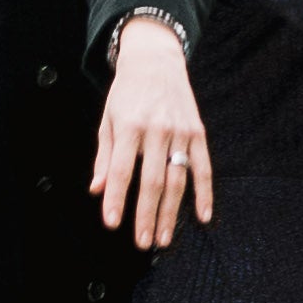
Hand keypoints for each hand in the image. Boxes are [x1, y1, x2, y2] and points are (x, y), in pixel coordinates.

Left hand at [93, 15, 213, 245]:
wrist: (156, 60)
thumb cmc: (127, 93)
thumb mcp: (108, 119)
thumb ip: (104, 156)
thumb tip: (97, 189)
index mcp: (129, 126)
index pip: (122, 169)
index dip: (116, 198)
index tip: (113, 223)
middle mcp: (156, 130)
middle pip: (152, 180)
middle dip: (146, 214)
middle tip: (142, 242)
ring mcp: (180, 131)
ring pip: (177, 179)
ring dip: (170, 212)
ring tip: (163, 237)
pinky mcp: (197, 132)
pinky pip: (204, 167)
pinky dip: (205, 192)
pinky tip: (202, 215)